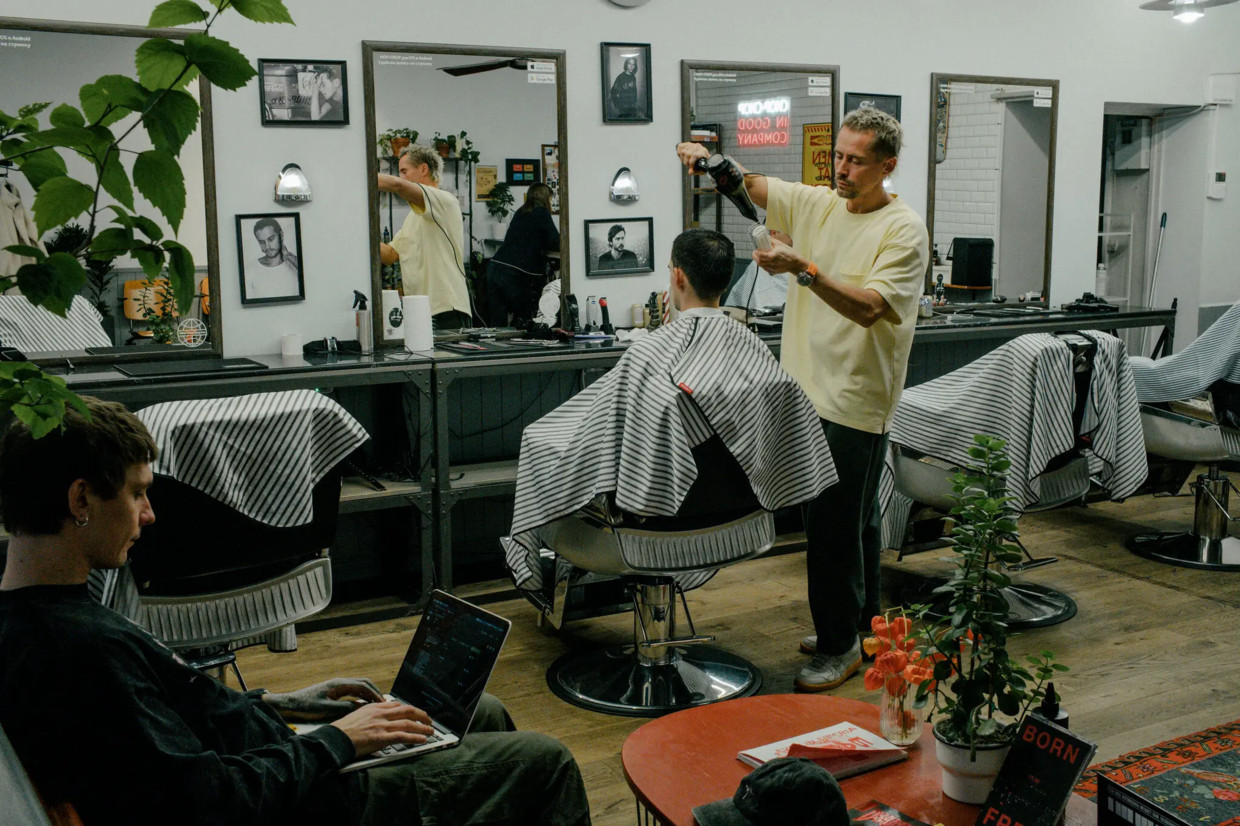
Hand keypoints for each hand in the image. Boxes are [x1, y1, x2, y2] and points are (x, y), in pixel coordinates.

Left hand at [263, 678, 384, 720]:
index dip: (374, 693)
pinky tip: (364, 706)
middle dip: (375, 691)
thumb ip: (344, 708)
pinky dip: (361, 697)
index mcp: (339, 684)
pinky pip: (352, 692)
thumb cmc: (306, 705)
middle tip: (384, 702)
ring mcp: (337, 687)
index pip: (362, 685)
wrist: (291, 704)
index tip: (383, 702)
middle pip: (363, 683)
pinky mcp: (335, 692)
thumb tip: (360, 708)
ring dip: (369, 694)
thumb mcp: (326, 709)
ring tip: (377, 705)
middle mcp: (340, 683)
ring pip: (358, 687)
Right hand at [331, 701, 434, 756]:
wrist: (334, 739)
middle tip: (428, 720)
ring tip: (430, 731)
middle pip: (407, 711)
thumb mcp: (357, 714)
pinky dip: (414, 738)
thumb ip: (370, 714)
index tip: (416, 713)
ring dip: (422, 728)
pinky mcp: (381, 738)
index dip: (410, 709)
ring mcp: (381, 725)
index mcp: (374, 707)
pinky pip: (402, 736)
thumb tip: (378, 717)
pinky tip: (422, 740)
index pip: (397, 705)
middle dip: (421, 715)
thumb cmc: (343, 730)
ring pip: (408, 723)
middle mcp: (380, 714)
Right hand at [676, 142, 710, 172]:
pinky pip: (680, 146)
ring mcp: (692, 144)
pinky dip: (679, 152)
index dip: (691, 162)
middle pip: (687, 153)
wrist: (703, 157)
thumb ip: (695, 171)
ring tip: (686, 161)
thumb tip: (690, 172)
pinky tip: (683, 156)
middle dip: (686, 162)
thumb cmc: (703, 163)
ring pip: (683, 151)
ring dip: (682, 158)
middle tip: (688, 165)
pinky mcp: (687, 144)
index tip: (691, 167)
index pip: (695, 155)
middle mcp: (697, 146)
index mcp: (703, 151)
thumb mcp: (701, 169)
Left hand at [752, 237, 806, 275]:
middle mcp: (772, 263)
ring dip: (759, 260)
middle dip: (755, 257)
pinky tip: (765, 260)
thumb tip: (765, 236)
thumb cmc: (789, 253)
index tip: (756, 249)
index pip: (761, 255)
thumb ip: (772, 241)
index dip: (756, 253)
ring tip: (760, 256)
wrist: (795, 263)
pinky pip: (765, 268)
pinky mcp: (773, 272)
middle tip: (756, 252)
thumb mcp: (781, 244)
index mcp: (774, 255)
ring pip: (761, 265)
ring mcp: (772, 268)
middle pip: (759, 261)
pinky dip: (763, 264)